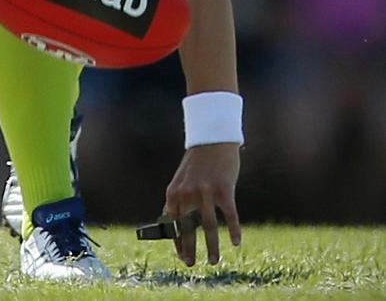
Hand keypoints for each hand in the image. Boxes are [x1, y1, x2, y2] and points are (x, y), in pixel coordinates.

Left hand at [164, 142, 240, 266]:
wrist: (212, 140)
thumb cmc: (196, 163)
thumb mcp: (180, 180)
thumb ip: (176, 201)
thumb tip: (170, 224)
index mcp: (174, 192)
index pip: (173, 224)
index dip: (177, 242)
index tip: (182, 257)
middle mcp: (188, 193)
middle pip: (188, 228)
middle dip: (189, 249)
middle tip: (192, 265)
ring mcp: (206, 191)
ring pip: (208, 226)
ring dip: (211, 247)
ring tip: (213, 261)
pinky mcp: (224, 189)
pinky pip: (229, 215)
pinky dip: (233, 230)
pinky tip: (235, 242)